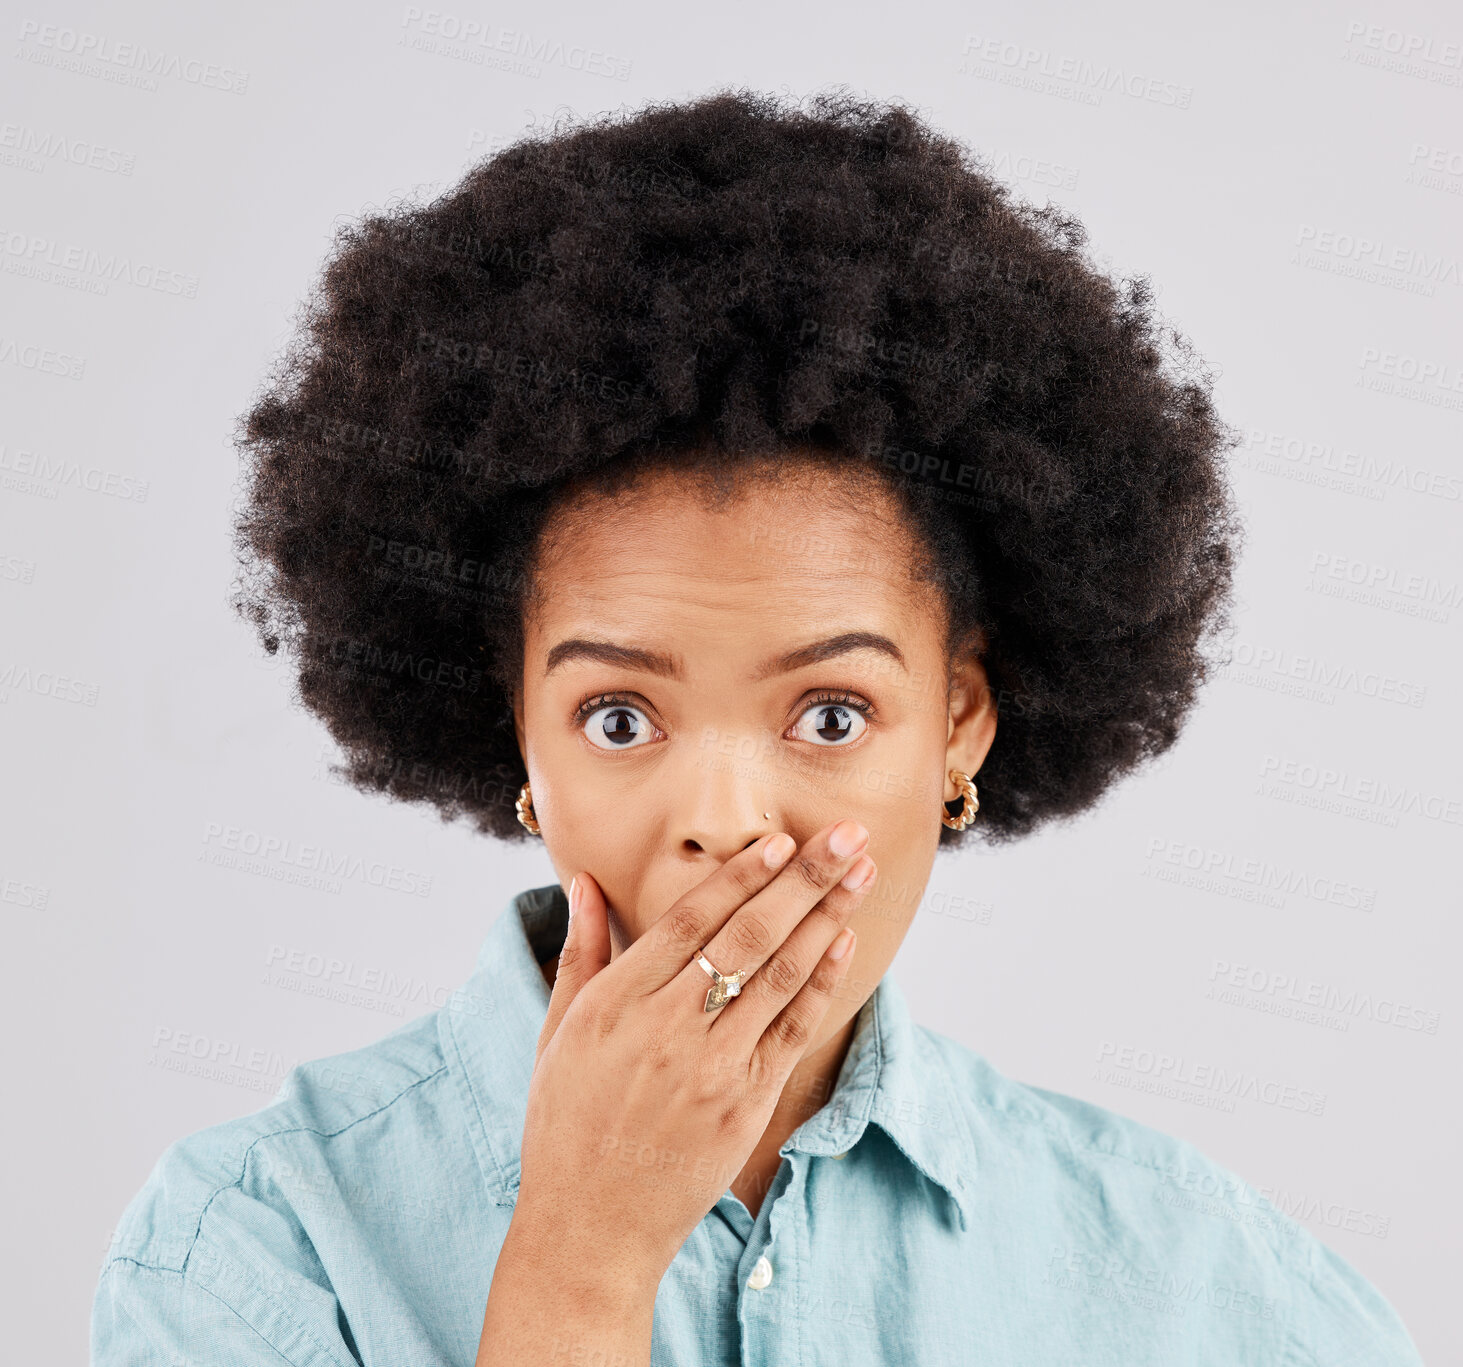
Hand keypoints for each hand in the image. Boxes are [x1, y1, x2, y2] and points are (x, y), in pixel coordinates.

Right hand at [513, 819, 874, 1285]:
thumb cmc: (565, 1126)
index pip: (690, 922)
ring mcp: (711, 1070)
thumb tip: (584, 881)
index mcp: (615, 1004)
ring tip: (861, 872)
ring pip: (779, 976)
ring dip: (826, 917)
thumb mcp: (556, 1033)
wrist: (590, 1229)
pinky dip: (820, 983)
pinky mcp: (745, 1106)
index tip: (777, 839)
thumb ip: (579, 952)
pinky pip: (792, 1031)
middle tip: (845, 833)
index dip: (738, 877)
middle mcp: (666, 1030)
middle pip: (747, 936)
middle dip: (803, 879)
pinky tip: (845, 942)